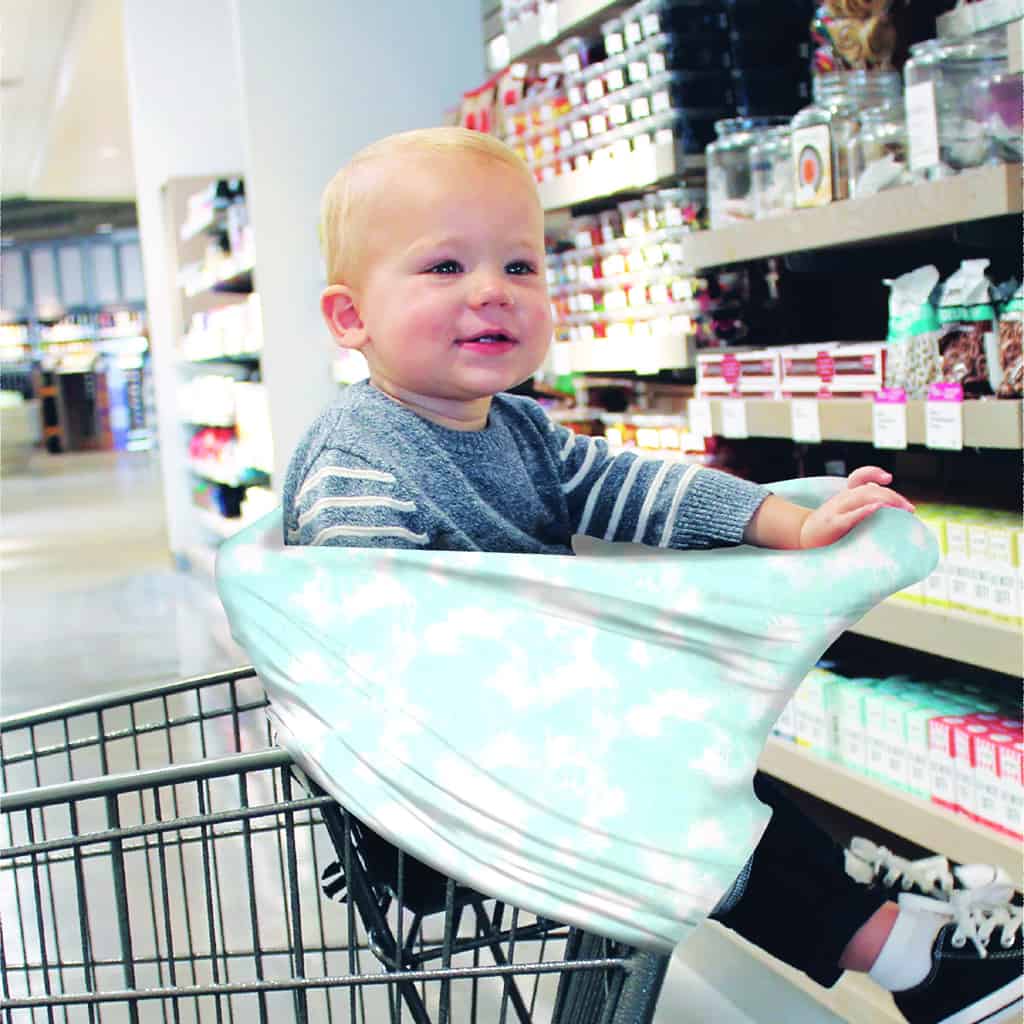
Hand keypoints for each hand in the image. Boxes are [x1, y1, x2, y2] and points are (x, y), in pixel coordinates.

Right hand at [799, 467, 914, 549]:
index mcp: (844, 497)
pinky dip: (865, 510)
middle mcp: (841, 500)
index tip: (888, 477)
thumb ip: (859, 506)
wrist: (801, 538)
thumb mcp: (841, 512)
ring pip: (863, 496)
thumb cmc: (826, 529)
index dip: (873, 472)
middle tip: (910, 509)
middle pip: (869, 489)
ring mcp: (836, 511)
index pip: (858, 477)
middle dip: (893, 496)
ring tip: (902, 509)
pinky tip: (877, 510)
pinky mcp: (833, 525)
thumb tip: (884, 502)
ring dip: (886, 500)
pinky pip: (851, 515)